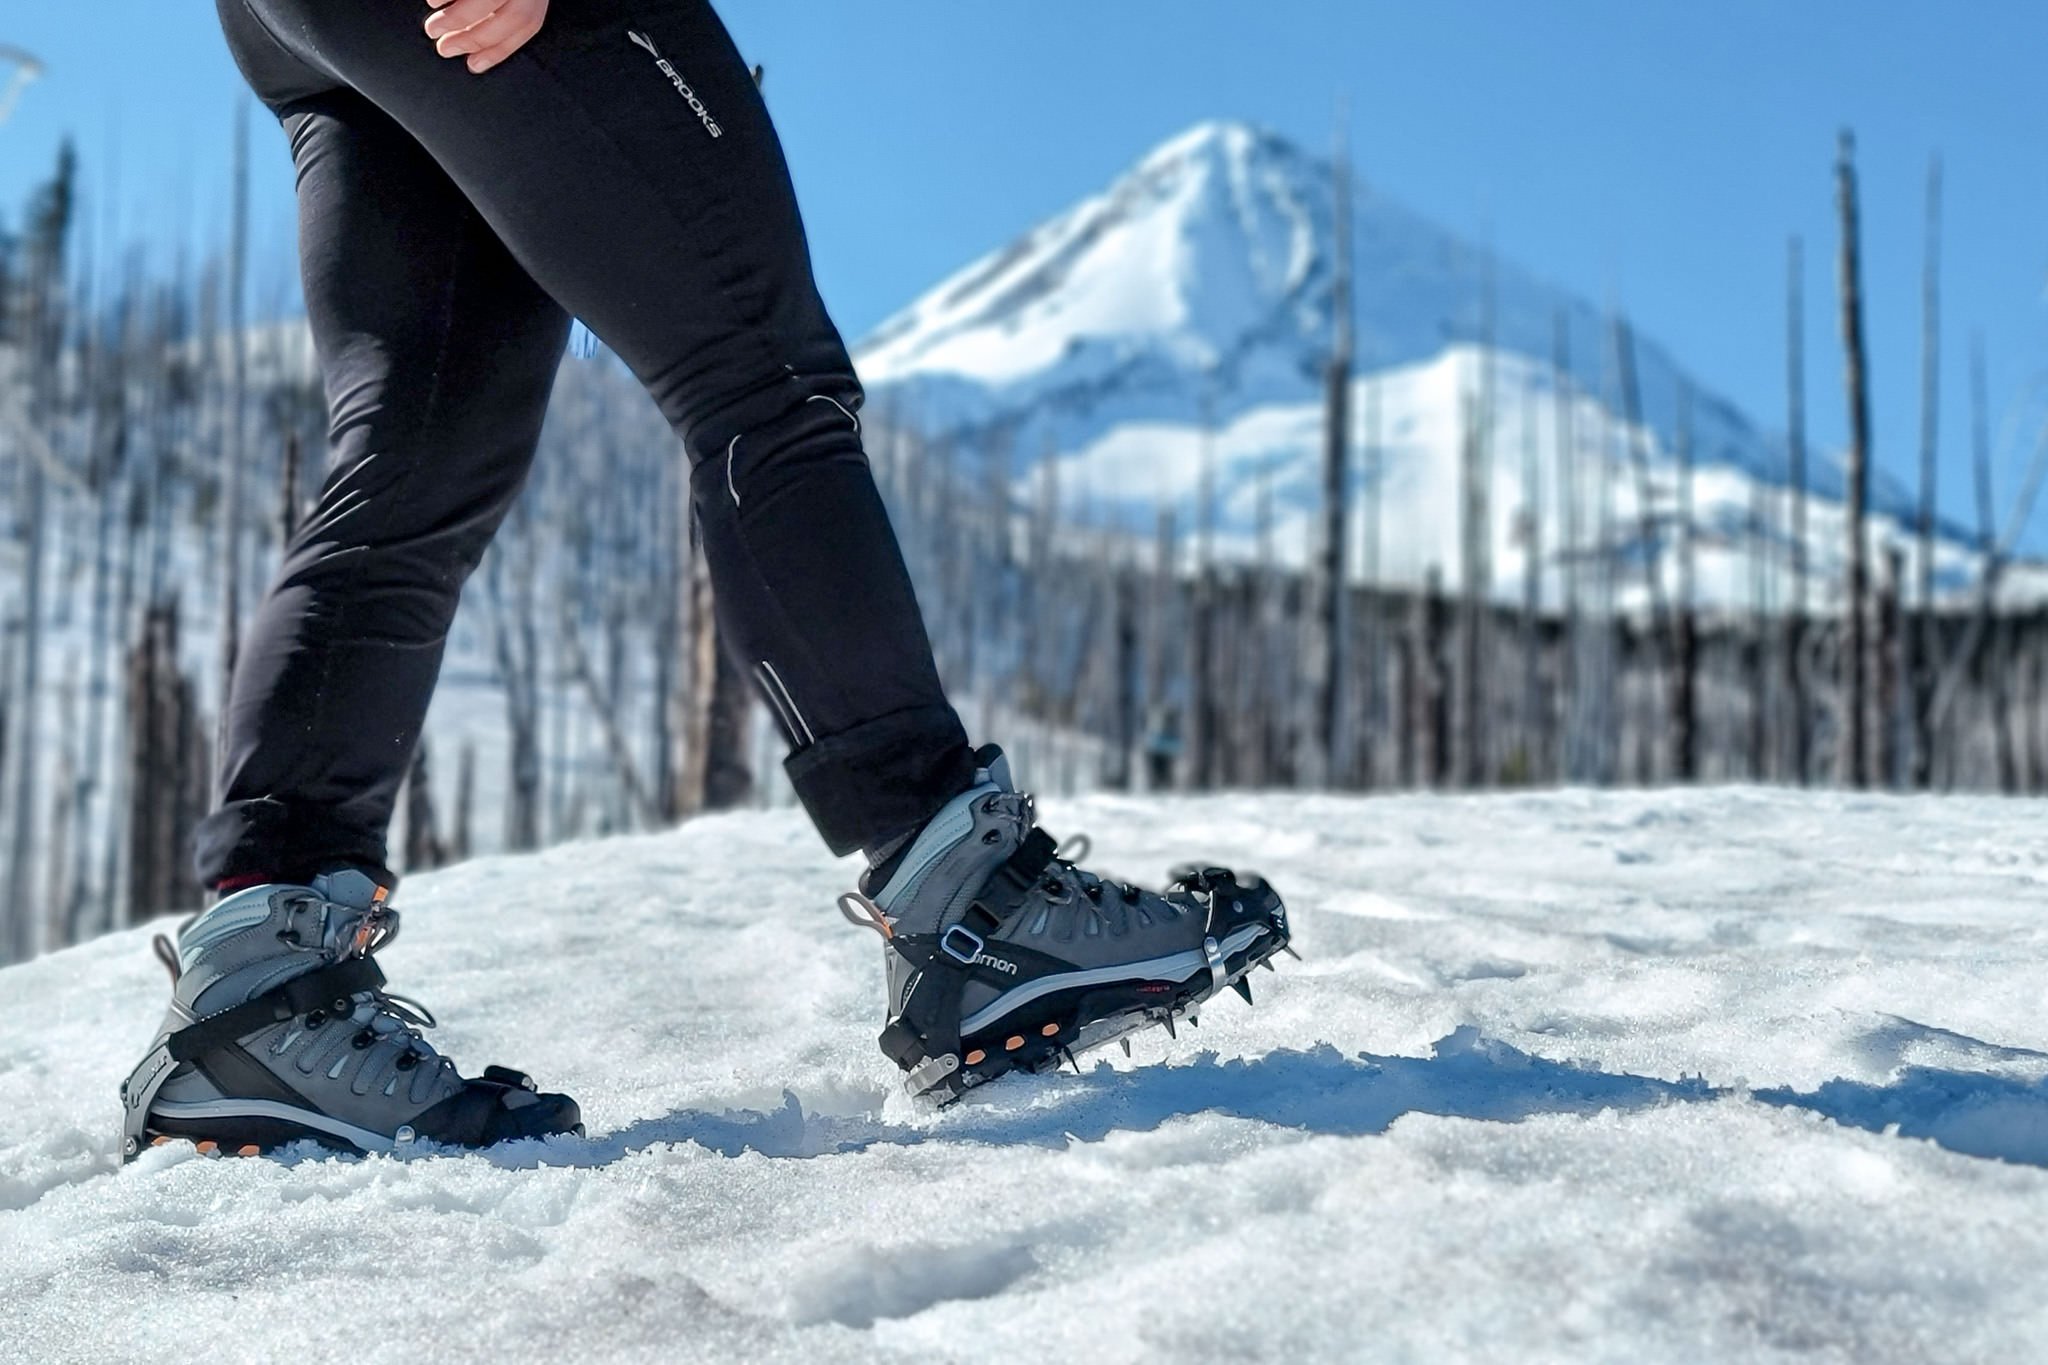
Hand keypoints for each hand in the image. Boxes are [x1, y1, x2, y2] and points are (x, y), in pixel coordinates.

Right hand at [424, 0, 548, 73]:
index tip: (472, 65)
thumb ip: (501, 14)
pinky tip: (432, 2)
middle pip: (511, 15)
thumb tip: (474, 48)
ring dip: (455, 19)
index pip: (526, 25)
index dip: (500, 49)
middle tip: (444, 49)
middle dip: (475, 38)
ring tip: (433, 28)